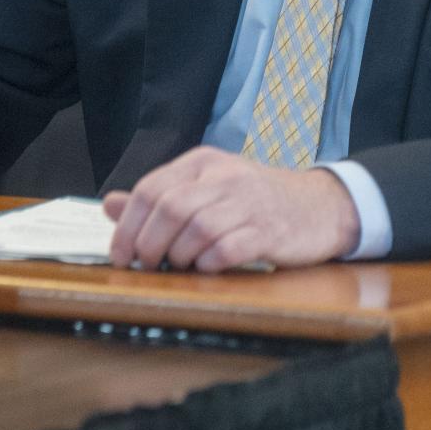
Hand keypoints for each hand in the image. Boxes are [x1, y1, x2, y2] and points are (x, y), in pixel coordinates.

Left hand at [101, 146, 360, 272]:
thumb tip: (109, 205)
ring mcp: (249, 202)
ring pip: (196, 228)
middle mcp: (225, 176)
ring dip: (178, 255)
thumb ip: (160, 197)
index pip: (152, 188)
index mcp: (203, 161)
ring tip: (179, 266)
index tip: (120, 255)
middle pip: (170, 208)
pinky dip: (209, 263)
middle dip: (148, 244)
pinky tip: (207, 268)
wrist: (321, 206)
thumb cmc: (255, 201)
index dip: (128, 225)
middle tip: (146, 266)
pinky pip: (228, 249)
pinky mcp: (270, 231)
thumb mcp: (207, 188)